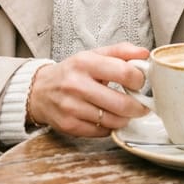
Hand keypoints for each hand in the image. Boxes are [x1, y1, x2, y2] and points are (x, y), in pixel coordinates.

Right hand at [26, 43, 149, 137]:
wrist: (39, 90)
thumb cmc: (71, 72)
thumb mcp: (93, 55)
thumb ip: (120, 51)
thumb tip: (145, 53)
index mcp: (85, 62)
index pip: (124, 72)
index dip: (139, 80)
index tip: (140, 82)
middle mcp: (76, 84)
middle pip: (122, 103)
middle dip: (138, 107)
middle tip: (141, 105)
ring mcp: (71, 107)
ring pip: (113, 121)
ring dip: (124, 118)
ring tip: (123, 111)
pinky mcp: (69, 125)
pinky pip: (102, 132)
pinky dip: (109, 127)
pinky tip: (106, 117)